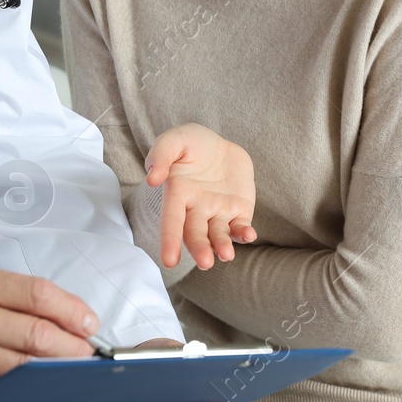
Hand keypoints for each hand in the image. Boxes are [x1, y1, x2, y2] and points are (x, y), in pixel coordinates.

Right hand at [0, 267, 97, 401]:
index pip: (39, 293)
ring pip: (28, 366)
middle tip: (88, 355)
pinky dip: (33, 392)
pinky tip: (45, 390)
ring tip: (73, 373)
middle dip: (74, 348)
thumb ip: (18, 297)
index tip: (89, 324)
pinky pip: (8, 392)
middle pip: (39, 333)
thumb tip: (74, 318)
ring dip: (60, 372)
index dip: (73, 311)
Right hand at [144, 123, 257, 269]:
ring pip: (218, 235)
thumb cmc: (191, 144)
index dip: (170, 240)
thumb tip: (152, 179)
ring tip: (225, 255)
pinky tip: (248, 235)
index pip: (171, 221)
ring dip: (221, 246)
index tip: (169, 261)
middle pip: (196, 234)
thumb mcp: (175, 139)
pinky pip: (240, 227)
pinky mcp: (239, 211)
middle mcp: (196, 210)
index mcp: (177, 195)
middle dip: (199, 249)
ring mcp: (218, 213)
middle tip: (204, 262)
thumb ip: (161, 155)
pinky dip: (244, 233)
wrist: (219, 145)